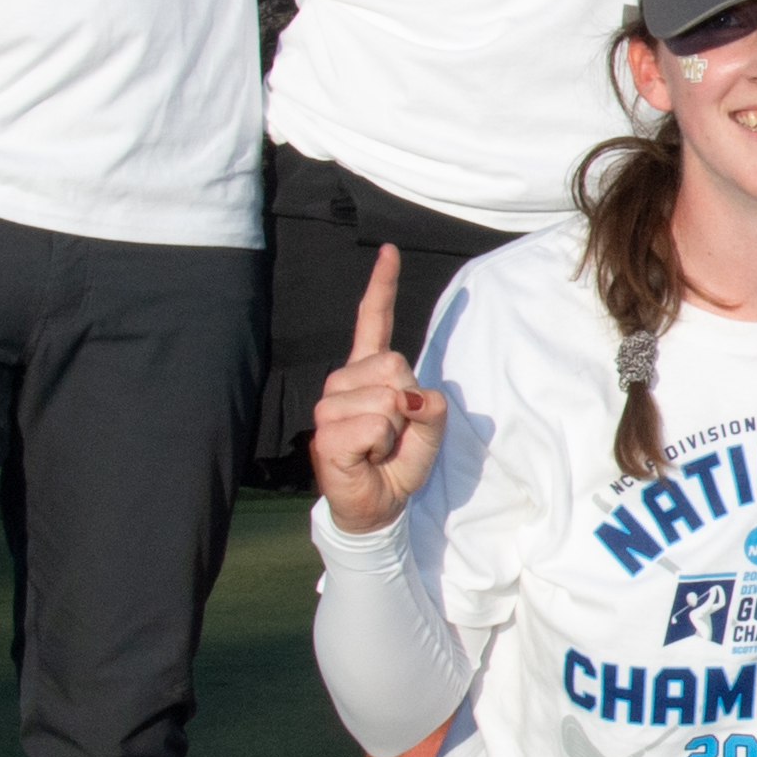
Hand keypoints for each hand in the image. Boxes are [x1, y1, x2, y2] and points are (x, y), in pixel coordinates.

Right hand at [309, 251, 447, 533]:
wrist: (377, 504)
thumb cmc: (398, 463)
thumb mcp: (429, 429)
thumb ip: (430, 405)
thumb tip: (406, 398)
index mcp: (368, 372)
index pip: (374, 321)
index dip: (382, 286)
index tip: (389, 251)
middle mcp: (343, 382)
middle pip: (394, 364)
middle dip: (409, 402)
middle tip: (394, 433)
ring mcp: (330, 407)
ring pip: (386, 398)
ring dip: (396, 431)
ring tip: (379, 448)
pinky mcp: (326, 436)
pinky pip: (375, 425)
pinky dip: (382, 446)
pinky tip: (367, 457)